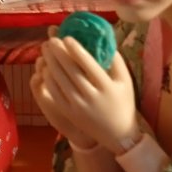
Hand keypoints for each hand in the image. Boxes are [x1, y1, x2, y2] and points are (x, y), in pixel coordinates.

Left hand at [30, 32, 139, 151]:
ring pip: (61, 81)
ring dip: (51, 64)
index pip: (89, 65)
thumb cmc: (123, 102)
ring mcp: (79, 106)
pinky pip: (56, 94)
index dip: (76, 50)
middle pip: (71, 71)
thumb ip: (116, 60)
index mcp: (107, 87)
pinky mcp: (70, 113)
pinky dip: (49, 80)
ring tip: (45, 50)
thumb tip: (103, 39)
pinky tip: (46, 69)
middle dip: (59, 54)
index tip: (67, 37)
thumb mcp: (125, 81)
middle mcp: (92, 97)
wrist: (117, 133)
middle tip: (50, 40)